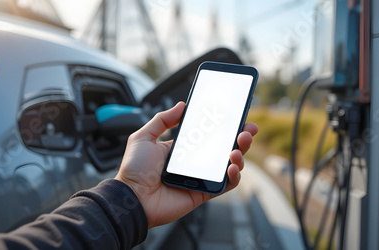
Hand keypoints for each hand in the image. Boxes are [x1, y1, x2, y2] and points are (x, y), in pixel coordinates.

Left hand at [115, 102, 257, 227]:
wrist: (131, 198)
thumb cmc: (134, 170)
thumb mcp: (144, 137)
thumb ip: (162, 120)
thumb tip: (182, 106)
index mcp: (182, 147)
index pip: (209, 134)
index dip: (224, 125)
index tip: (236, 115)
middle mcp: (194, 161)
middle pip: (224, 147)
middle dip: (240, 137)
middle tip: (247, 129)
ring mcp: (200, 177)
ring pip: (229, 165)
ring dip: (240, 154)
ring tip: (238, 147)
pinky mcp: (203, 192)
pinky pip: (225, 185)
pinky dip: (234, 176)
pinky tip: (233, 167)